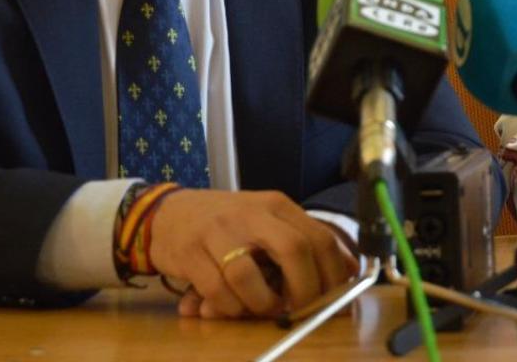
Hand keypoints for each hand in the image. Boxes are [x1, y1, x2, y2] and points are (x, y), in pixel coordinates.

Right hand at [147, 189, 357, 319]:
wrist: (168, 213)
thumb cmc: (226, 223)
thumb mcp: (267, 221)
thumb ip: (301, 241)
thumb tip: (348, 271)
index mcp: (276, 206)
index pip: (320, 238)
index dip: (332, 274)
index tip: (332, 298)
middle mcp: (251, 214)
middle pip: (295, 251)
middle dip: (304, 291)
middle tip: (298, 309)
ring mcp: (219, 232)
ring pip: (249, 276)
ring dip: (261, 304)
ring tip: (262, 308)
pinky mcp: (191, 253)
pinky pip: (217, 291)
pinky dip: (229, 308)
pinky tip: (230, 307)